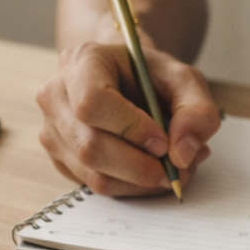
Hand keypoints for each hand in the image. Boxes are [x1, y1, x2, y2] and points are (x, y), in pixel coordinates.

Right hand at [36, 41, 221, 195]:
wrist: (127, 79)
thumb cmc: (152, 77)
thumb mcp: (185, 80)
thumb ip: (196, 111)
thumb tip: (182, 154)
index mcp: (83, 61)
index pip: (92, 103)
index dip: (131, 128)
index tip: (163, 141)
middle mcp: (57, 95)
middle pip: (91, 147)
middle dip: (142, 166)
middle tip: (179, 167)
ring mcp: (53, 130)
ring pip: (95, 175)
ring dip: (142, 182)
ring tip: (174, 168)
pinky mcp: (61, 158)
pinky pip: (96, 186)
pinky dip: (133, 187)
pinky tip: (153, 169)